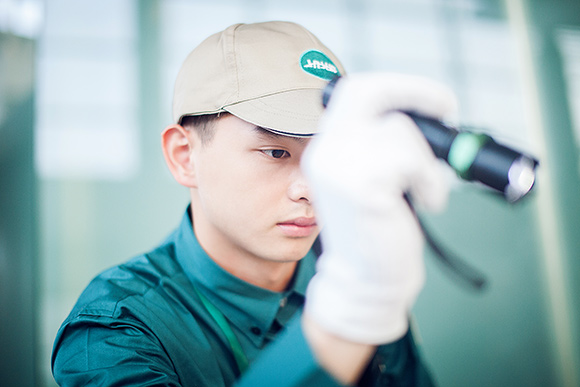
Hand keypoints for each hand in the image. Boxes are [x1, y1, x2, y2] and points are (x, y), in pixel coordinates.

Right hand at [302, 73, 456, 343]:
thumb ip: (380, 143)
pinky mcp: (361, 188)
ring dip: (426, 161)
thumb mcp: (372, 177)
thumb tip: (423, 111)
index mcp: (326, 148)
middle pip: (368, 92)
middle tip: (448, 109)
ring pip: (399, 131)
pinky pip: (410, 161)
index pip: (354, 91)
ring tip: (426, 191)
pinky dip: (430, 182)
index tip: (433, 99)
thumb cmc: (378, 229)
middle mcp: (324, 152)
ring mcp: (338, 168)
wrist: (364, 280)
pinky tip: (427, 204)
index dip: (397, 86)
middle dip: (415, 91)